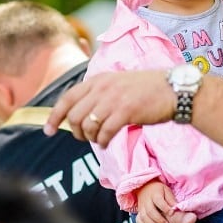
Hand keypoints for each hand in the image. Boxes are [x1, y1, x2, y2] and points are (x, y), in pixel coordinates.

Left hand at [43, 70, 173, 145]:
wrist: (174, 90)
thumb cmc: (147, 90)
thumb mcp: (118, 84)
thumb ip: (99, 94)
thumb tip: (79, 114)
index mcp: (98, 79)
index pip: (67, 98)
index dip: (54, 116)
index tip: (48, 130)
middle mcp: (103, 87)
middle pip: (74, 115)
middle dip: (76, 132)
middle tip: (85, 138)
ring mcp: (114, 99)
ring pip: (88, 125)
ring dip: (91, 138)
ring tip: (100, 139)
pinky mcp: (126, 111)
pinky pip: (105, 132)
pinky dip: (103, 142)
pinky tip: (107, 143)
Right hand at [136, 181, 177, 222]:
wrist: (145, 187)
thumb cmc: (158, 190)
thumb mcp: (166, 190)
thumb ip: (171, 199)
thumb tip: (176, 208)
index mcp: (155, 194)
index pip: (159, 201)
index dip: (165, 208)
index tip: (172, 213)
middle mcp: (147, 200)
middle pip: (150, 211)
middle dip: (159, 219)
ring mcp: (141, 206)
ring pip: (144, 217)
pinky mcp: (139, 212)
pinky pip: (139, 220)